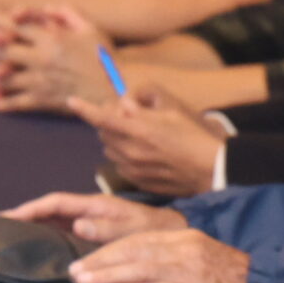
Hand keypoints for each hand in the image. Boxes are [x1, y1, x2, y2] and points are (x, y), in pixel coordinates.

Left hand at [0, 6, 103, 112]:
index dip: (1, 23)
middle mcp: (42, 58)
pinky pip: (18, 102)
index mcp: (53, 39)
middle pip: (6, 52)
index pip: (19, 28)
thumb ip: (69, 13)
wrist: (116, 88)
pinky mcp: (45, 100)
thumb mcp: (91, 28)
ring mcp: (41, 80)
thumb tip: (48, 6)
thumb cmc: (106, 57)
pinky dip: (2, 104)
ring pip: (6, 79)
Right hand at [1, 190, 185, 242]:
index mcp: (95, 205)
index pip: (55, 203)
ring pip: (55, 221)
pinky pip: (66, 232)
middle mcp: (89, 211)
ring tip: (11, 238)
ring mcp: (91, 221)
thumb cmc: (152, 229)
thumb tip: (77, 225)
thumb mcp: (130, 228)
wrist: (172, 232)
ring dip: (35, 227)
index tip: (7, 216)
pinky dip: (49, 236)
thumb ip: (105, 228)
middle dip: (25, 216)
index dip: (31, 208)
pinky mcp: (94, 232)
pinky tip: (39, 249)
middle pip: (50, 210)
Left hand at [64, 230, 248, 282]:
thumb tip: (133, 275)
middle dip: (101, 260)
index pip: (138, 240)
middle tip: (76, 271)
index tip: (86, 260)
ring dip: (109, 275)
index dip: (108, 249)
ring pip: (142, 267)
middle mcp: (185, 248)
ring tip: (84, 282)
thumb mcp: (198, 263)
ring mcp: (191, 268)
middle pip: (134, 250)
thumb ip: (168, 264)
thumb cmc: (232, 282)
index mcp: (185, 239)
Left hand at [70, 86, 224, 196]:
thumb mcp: (172, 109)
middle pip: (103, 132)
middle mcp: (132, 150)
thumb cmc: (195, 135)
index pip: (102, 117)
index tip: (71, 101)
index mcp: (140, 129)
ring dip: (117, 140)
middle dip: (109, 122)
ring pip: (110, 149)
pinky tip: (147, 155)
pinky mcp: (138, 181)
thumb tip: (123, 105)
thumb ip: (142, 105)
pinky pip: (121, 165)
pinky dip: (126, 157)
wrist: (212, 168)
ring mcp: (134, 168)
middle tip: (129, 118)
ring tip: (141, 138)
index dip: (84, 108)